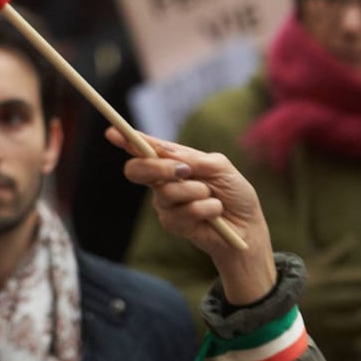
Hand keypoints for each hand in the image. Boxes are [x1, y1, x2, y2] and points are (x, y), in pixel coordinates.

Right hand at [113, 129, 275, 305]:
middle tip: (183, 170)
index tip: (113, 133)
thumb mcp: (220, 167)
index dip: (127, 140)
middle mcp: (164, 181)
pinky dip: (206, 209)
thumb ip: (194, 159)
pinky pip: (183, 212)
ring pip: (165, 192)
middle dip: (157, 167)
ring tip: (213, 197)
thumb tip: (165, 153)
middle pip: (137, 170)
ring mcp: (166, 204)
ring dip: (196, 192)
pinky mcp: (172, 224)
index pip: (146, 149)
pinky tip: (215, 213)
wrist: (247, 227)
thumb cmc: (235, 194)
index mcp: (174, 162)